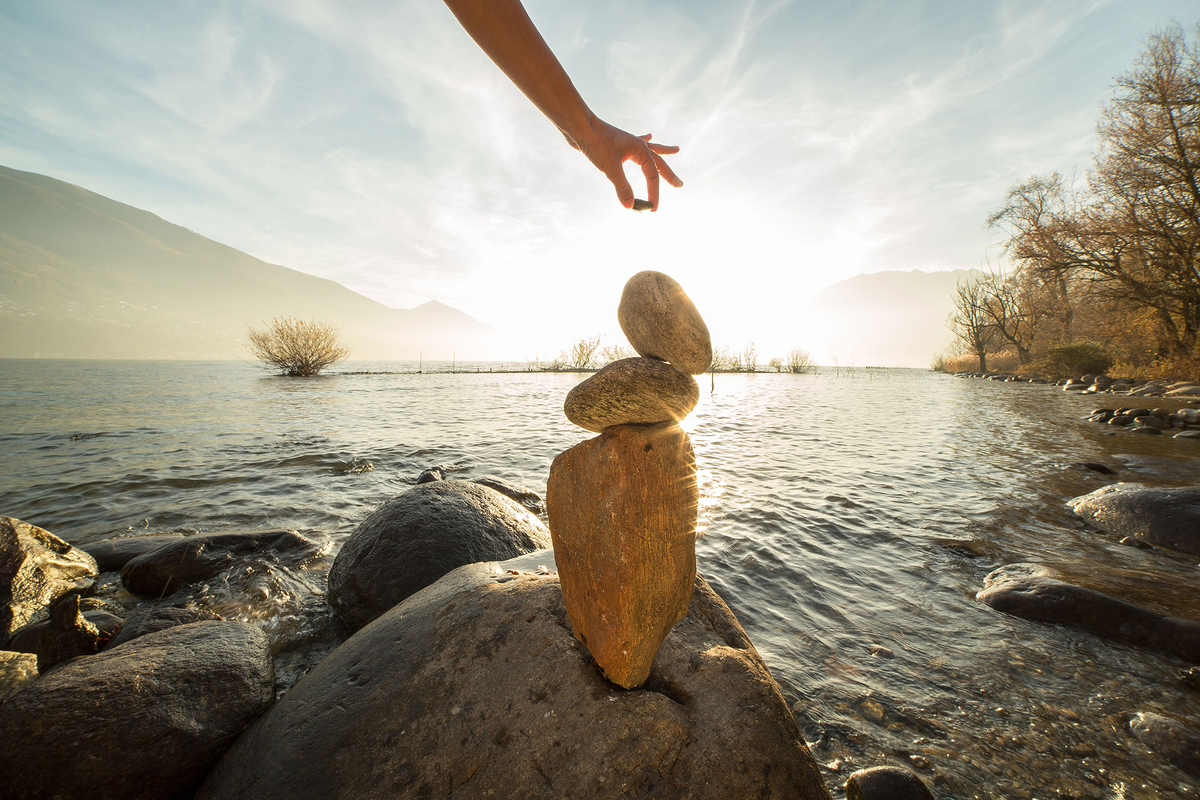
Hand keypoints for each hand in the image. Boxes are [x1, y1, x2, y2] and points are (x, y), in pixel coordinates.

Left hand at [566, 117, 682, 210]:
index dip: (653, 194)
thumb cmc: (595, 143)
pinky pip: (636, 143)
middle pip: (658, 162)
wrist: (578, 125)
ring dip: (663, 152)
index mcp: (640, 149)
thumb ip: (622, 187)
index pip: (652, 176)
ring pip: (651, 150)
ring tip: (676, 150)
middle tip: (680, 185)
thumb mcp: (610, 167)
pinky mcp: (618, 143)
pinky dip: (644, 140)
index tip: (652, 210)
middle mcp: (638, 145)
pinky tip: (648, 135)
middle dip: (669, 175)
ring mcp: (629, 143)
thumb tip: (630, 206)